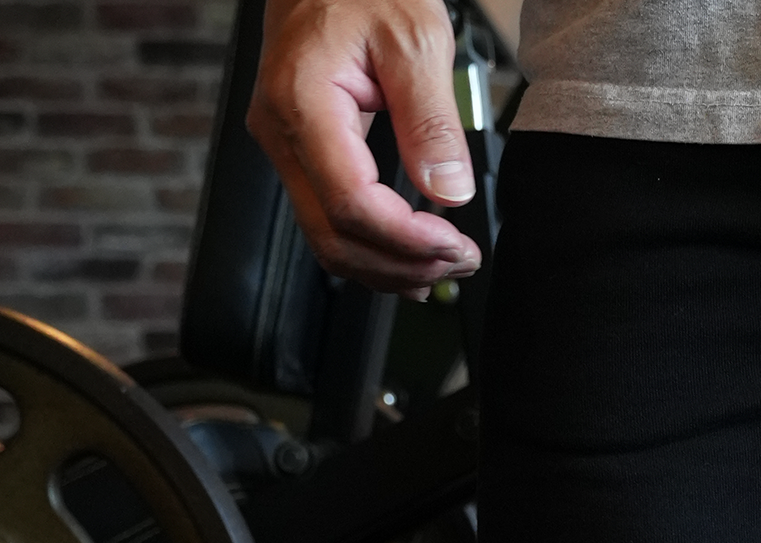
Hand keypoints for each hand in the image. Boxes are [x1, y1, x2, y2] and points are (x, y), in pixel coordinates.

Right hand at [248, 0, 482, 295]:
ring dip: (389, 267)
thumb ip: (432, 121)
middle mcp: (282, 131)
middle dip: (402, 265)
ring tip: (444, 267)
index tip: (455, 246)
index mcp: (302, 102)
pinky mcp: (301, 153)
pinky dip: (374, 249)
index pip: (350, 204)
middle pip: (335, 237)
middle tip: (460, 264)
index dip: (407, 240)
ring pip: (329, 241)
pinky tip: (411, 258)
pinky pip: (330, 220)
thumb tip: (450, 192)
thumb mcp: (416, 40)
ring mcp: (286, 145)